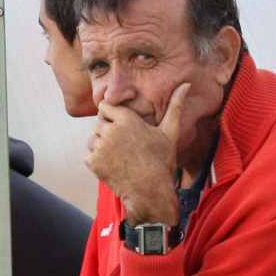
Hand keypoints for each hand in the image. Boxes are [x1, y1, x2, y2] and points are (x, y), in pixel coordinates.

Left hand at [85, 83, 188, 224]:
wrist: (150, 191)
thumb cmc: (161, 161)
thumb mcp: (169, 132)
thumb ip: (175, 106)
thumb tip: (186, 84)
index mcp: (126, 119)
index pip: (104, 106)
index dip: (111, 115)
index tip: (120, 126)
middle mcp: (111, 130)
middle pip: (98, 123)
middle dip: (107, 132)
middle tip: (123, 147)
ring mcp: (100, 147)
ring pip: (92, 139)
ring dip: (100, 146)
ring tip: (118, 156)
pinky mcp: (93, 162)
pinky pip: (89, 156)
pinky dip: (97, 162)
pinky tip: (113, 167)